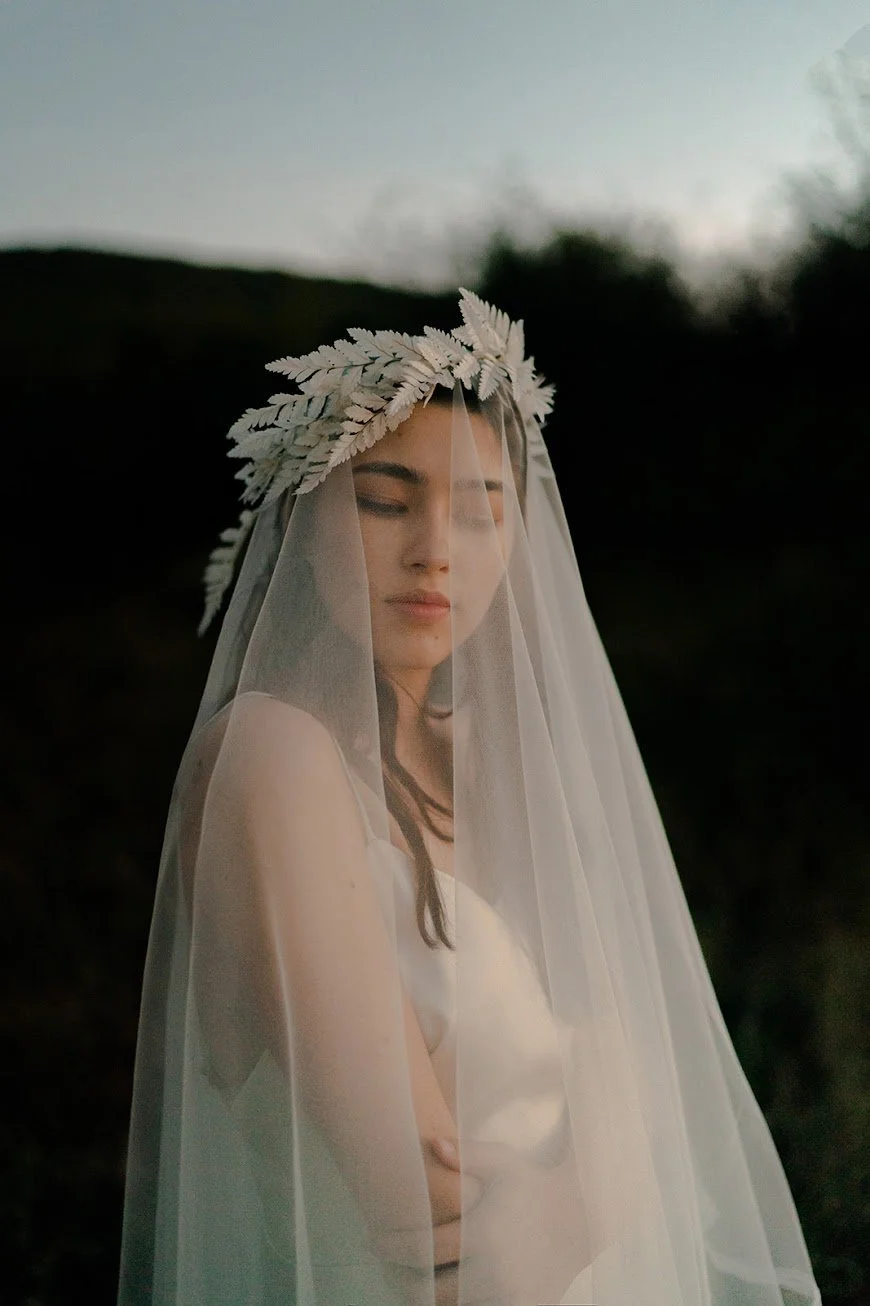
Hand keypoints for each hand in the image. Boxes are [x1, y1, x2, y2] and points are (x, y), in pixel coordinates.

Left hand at [376, 1136, 591, 1305]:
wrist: (578, 1218)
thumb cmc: (532, 1183)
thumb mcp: (501, 1161)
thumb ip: (464, 1152)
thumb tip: (430, 1144)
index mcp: (482, 1233)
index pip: (420, 1248)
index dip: (389, 1246)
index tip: (372, 1240)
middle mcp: (492, 1271)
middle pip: (427, 1286)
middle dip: (399, 1276)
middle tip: (384, 1263)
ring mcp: (505, 1296)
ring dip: (423, 1295)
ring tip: (407, 1276)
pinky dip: (453, 1305)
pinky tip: (439, 1290)